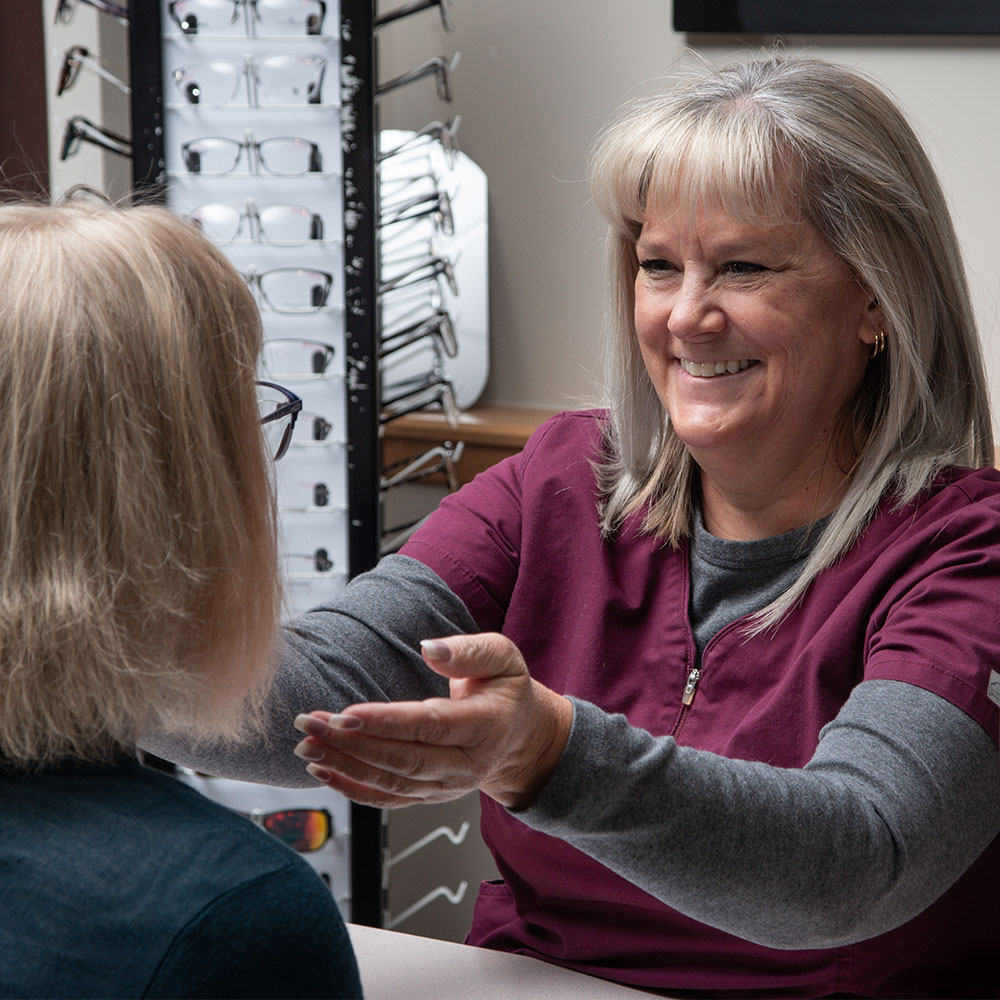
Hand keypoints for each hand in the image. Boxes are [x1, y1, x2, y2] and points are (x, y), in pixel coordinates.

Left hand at [292, 633, 572, 809]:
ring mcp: (447, 786)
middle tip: (311, 724)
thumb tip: (430, 648)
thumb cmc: (505, 689)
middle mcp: (466, 764)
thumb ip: (469, 650)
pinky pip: (388, 800)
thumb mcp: (502, 656)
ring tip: (306, 745)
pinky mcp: (429, 796)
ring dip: (344, 766)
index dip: (386, 723)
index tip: (345, 714)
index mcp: (485, 725)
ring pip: (390, 783)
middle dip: (352, 745)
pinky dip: (352, 788)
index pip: (430, 727)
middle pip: (404, 760)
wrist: (519, 737)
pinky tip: (323, 771)